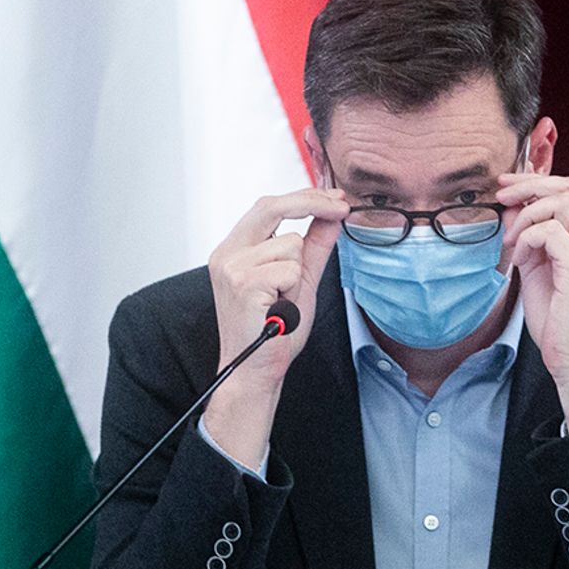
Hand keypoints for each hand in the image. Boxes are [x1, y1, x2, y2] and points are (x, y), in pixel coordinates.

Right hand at [202, 187, 347, 465]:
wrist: (256, 371)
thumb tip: (333, 217)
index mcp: (235, 249)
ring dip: (298, 272)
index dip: (305, 197)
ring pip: (290, 243)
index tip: (336, 198)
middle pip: (271, 206)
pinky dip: (294, 289)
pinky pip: (289, 269)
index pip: (269, 206)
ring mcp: (231, 267)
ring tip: (284, 299)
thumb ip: (315, 247)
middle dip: (312, 202)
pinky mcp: (242, 284)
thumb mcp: (301, 281)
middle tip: (342, 207)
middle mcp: (227, 253)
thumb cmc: (274, 332)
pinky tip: (279, 308)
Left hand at [497, 174, 568, 430]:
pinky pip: (550, 232)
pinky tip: (518, 260)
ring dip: (526, 215)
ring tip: (511, 241)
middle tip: (501, 196)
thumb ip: (529, 238)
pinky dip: (527, 238)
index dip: (540, 180)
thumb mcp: (540, 270)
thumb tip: (510, 208)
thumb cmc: (560, 321)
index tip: (509, 186)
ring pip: (561, 204)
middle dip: (529, 185)